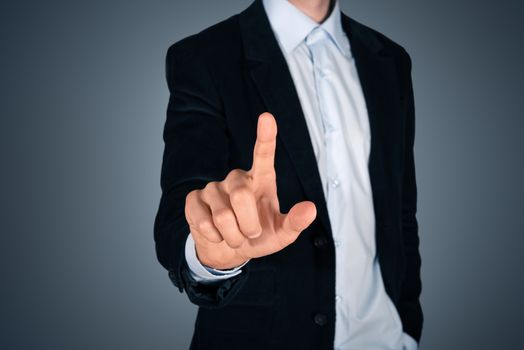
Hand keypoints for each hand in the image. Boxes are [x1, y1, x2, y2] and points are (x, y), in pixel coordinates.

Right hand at [184, 112, 316, 268]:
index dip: (266, 136)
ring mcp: (213, 187)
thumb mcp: (281, 234)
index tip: (267, 117)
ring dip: (233, 236)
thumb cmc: (258, 237)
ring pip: (222, 216)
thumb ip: (295, 222)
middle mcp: (237, 178)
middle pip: (241, 196)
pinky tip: (216, 235)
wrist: (229, 252)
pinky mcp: (193, 199)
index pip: (263, 154)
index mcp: (261, 180)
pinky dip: (215, 238)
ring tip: (235, 236)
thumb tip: (311, 209)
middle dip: (248, 226)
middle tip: (250, 234)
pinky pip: (204, 223)